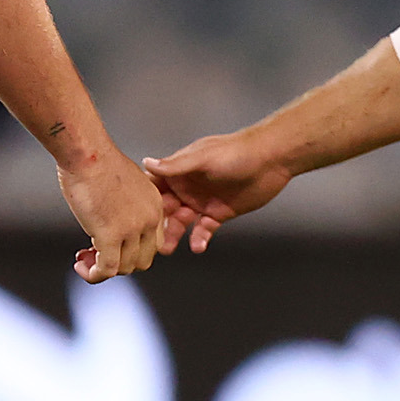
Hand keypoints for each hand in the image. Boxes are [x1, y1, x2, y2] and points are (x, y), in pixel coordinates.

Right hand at [58, 142, 164, 282]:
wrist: (88, 154)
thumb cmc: (98, 162)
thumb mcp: (124, 184)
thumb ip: (125, 204)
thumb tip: (111, 217)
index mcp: (156, 206)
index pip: (152, 242)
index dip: (131, 249)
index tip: (108, 243)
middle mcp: (150, 220)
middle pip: (142, 259)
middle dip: (119, 263)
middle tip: (93, 255)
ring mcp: (133, 229)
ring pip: (125, 268)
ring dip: (103, 269)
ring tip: (84, 260)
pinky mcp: (112, 235)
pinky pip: (108, 269)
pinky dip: (94, 275)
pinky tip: (81, 267)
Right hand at [144, 130, 295, 254]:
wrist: (271, 159)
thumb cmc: (236, 151)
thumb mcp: (202, 158)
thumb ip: (176, 165)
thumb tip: (146, 163)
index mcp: (179, 172)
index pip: (153, 186)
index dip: (141, 200)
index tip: (128, 215)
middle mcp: (187, 188)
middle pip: (164, 209)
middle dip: (155, 223)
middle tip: (146, 239)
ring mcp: (202, 201)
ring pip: (181, 222)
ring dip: (173, 235)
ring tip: (167, 249)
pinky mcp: (220, 213)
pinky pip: (205, 229)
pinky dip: (200, 238)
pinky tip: (197, 247)